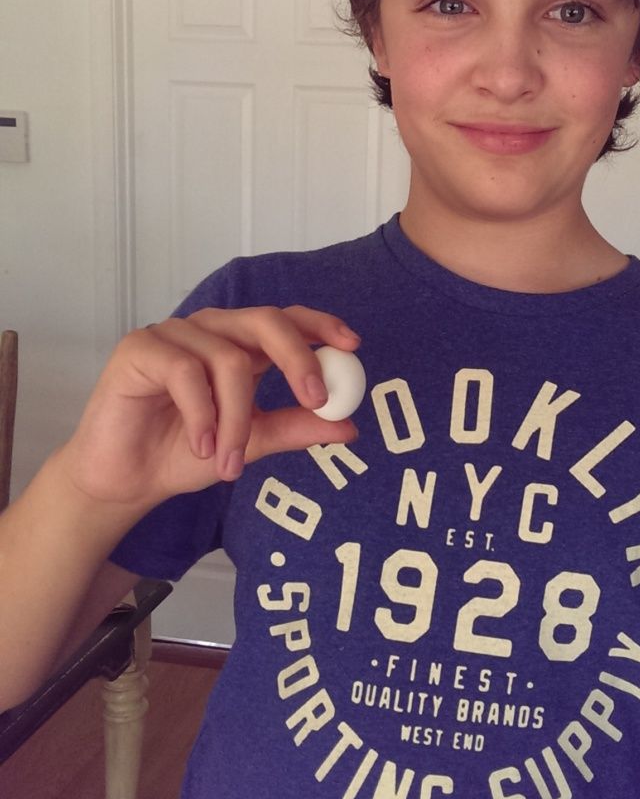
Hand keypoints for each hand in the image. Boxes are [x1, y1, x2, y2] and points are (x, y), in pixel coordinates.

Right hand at [60, 306, 361, 510]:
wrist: (127, 480)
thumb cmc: (183, 454)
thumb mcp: (251, 444)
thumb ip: (296, 429)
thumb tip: (350, 426)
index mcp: (240, 345)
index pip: (287, 318)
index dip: (321, 324)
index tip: (353, 346)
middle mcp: (210, 330)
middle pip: (265, 321)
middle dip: (298, 358)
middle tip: (317, 400)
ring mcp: (174, 334)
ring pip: (228, 359)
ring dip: (236, 420)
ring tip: (229, 463)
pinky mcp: (140, 348)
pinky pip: (185, 372)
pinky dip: (201, 414)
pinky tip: (200, 446)